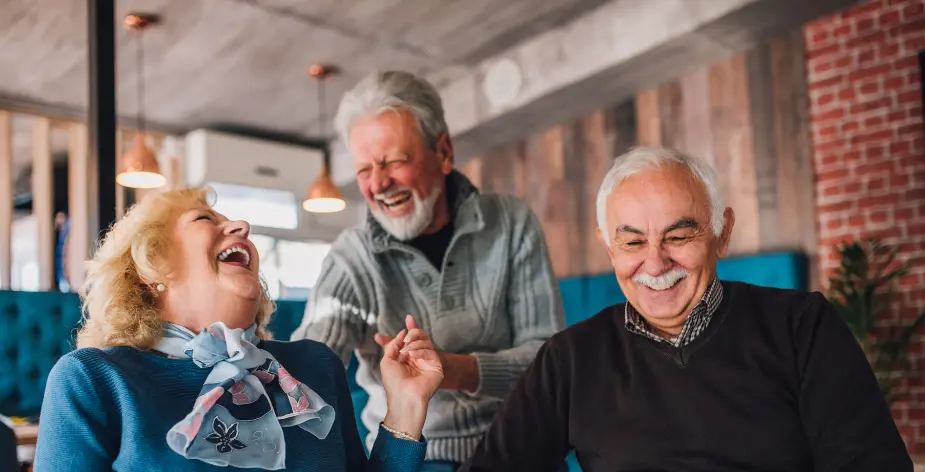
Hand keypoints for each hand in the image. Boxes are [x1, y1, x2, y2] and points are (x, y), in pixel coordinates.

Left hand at [378, 315, 442, 439]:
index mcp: (407, 357)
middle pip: (421, 337)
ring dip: (415, 343)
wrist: (403, 397)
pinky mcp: (436, 367)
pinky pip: (430, 351)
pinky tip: (413, 355)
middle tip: (407, 338)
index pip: (411, 339)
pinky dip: (420, 351)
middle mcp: (418, 358)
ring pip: (426, 342)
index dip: (411, 328)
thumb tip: (403, 332)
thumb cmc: (393, 383)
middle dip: (414, 332)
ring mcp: (428, 362)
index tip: (408, 318)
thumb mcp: (387, 360)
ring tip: (407, 352)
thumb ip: (393, 344)